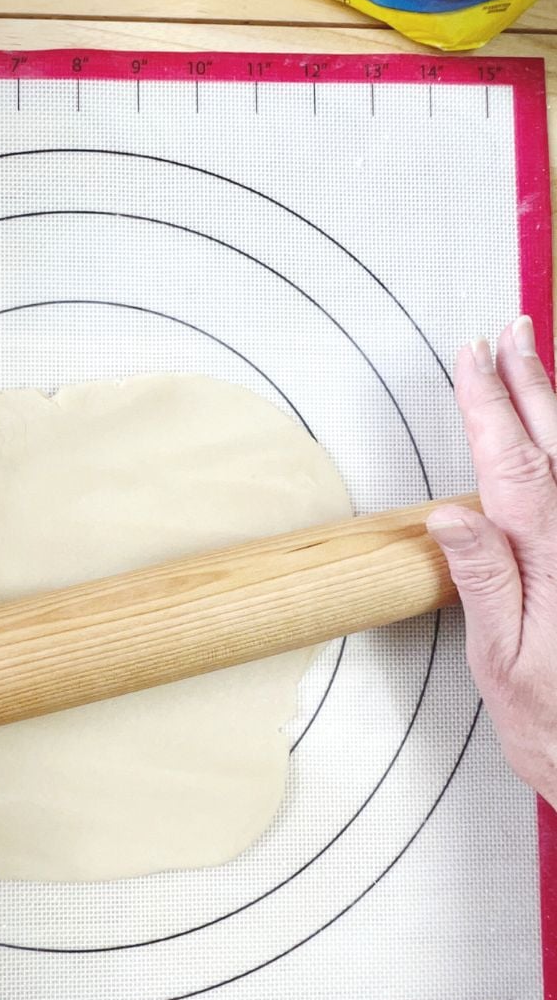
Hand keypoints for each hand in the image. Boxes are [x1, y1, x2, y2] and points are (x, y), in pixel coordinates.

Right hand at [428, 316, 556, 809]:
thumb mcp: (503, 666)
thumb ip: (486, 583)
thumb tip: (454, 516)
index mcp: (553, 561)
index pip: (514, 463)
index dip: (490, 404)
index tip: (473, 358)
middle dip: (530, 380)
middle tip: (510, 333)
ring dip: (555, 403)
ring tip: (534, 358)